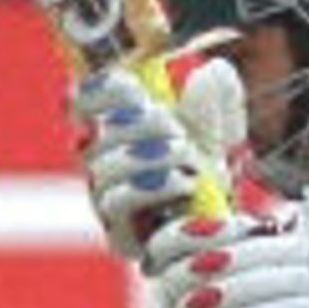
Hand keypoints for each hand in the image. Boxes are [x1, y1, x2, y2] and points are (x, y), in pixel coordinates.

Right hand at [72, 66, 228, 260]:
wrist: (227, 226)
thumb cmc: (213, 171)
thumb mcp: (223, 129)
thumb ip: (217, 100)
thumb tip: (212, 71)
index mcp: (116, 129)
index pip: (81, 103)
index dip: (96, 90)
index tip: (131, 84)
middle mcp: (102, 165)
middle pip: (90, 134)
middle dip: (136, 123)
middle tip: (175, 126)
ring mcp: (107, 202)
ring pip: (103, 168)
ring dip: (148, 154)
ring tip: (188, 155)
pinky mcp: (119, 235)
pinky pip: (117, 204)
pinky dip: (151, 186)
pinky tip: (186, 182)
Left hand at [144, 205, 308, 307]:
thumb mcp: (302, 279)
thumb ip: (264, 274)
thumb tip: (203, 276)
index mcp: (294, 241)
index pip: (232, 232)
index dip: (190, 236)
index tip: (156, 250)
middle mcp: (306, 254)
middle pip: (238, 256)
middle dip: (194, 270)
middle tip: (162, 283)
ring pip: (254, 284)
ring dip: (214, 300)